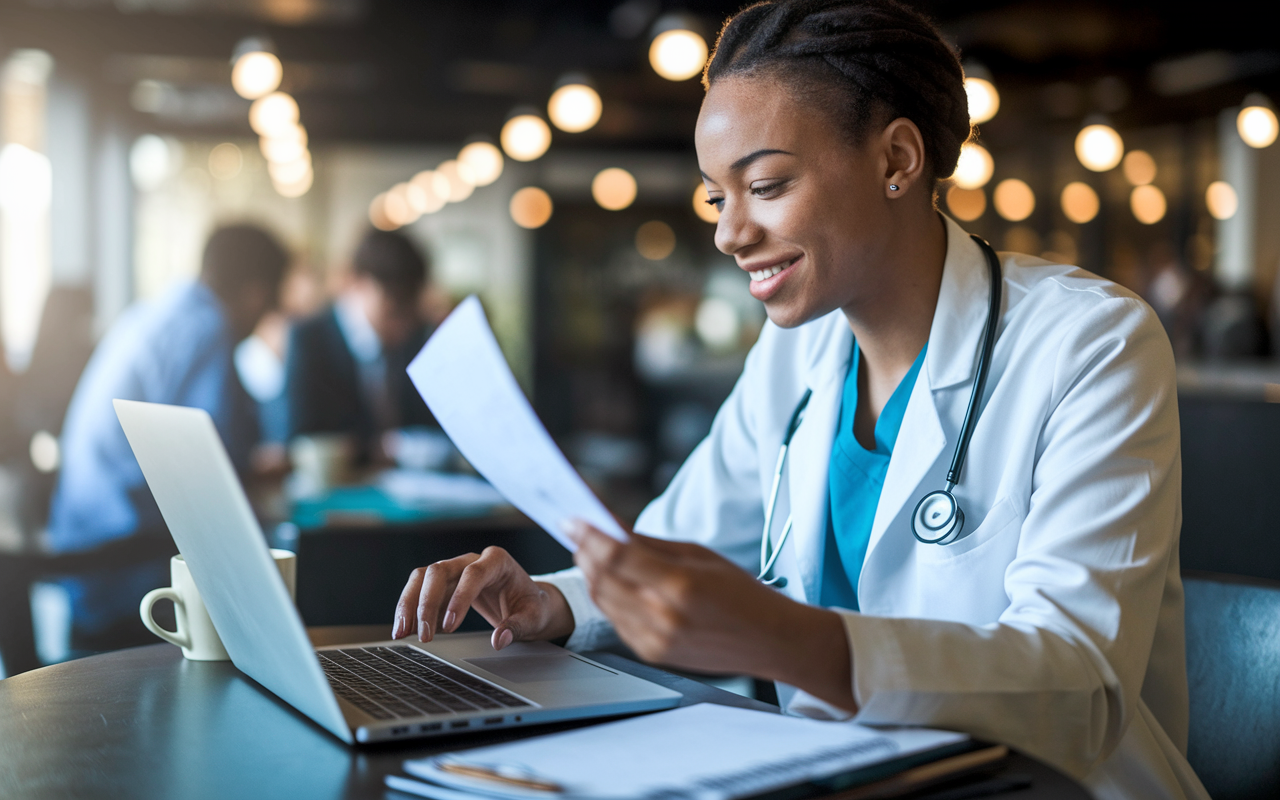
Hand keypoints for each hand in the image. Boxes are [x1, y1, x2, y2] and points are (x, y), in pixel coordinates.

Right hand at [393, 547, 574, 650]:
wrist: (527, 602)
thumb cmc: (531, 606)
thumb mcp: (533, 618)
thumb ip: (517, 627)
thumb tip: (499, 640)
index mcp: (498, 561)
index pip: (473, 573)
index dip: (459, 598)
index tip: (450, 626)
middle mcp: (472, 560)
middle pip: (439, 571)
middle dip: (426, 603)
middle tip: (424, 635)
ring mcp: (455, 569)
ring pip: (422, 577)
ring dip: (409, 604)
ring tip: (402, 632)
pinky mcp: (445, 583)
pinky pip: (420, 589)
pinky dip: (411, 609)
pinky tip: (407, 630)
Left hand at [567, 521, 856, 711]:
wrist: (771, 641)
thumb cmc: (744, 594)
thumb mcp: (701, 555)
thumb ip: (652, 544)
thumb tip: (613, 528)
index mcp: (680, 586)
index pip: (617, 555)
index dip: (589, 535)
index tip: (573, 518)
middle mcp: (664, 617)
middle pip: (602, 579)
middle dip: (584, 552)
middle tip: (576, 531)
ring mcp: (656, 640)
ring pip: (603, 602)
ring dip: (591, 575)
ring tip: (588, 553)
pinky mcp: (653, 654)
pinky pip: (616, 621)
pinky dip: (607, 598)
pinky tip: (609, 582)